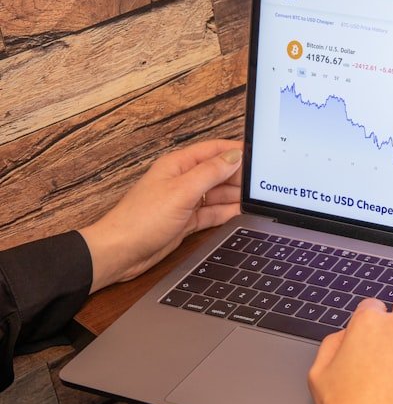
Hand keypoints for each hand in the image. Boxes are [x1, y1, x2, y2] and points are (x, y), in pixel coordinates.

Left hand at [78, 140, 242, 292]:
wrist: (121, 253)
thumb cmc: (140, 220)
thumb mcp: (181, 192)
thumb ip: (210, 173)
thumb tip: (233, 157)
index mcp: (178, 165)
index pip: (213, 150)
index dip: (236, 150)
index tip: (258, 154)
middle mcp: (182, 181)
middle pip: (218, 172)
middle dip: (239, 175)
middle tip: (261, 182)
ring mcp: (184, 202)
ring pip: (217, 194)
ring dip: (235, 196)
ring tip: (256, 198)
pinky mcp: (186, 221)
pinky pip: (212, 213)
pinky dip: (226, 213)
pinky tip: (241, 213)